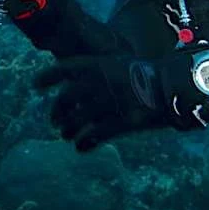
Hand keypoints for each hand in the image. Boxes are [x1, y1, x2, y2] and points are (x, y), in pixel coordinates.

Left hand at [33, 55, 172, 150]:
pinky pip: (93, 137)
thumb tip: (76, 79)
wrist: (172, 86)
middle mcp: (96, 84)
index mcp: (96, 65)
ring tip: (66, 134)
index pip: (61, 69)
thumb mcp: (118, 62)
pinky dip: (84, 144)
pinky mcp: (118, 123)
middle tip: (54, 120)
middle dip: (56, 112)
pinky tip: (81, 147)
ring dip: (68, 130)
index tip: (36, 86)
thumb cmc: (146, 73)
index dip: (46, 77)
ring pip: (75, 121)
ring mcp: (106, 104)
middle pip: (64, 100)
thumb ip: (97, 70)